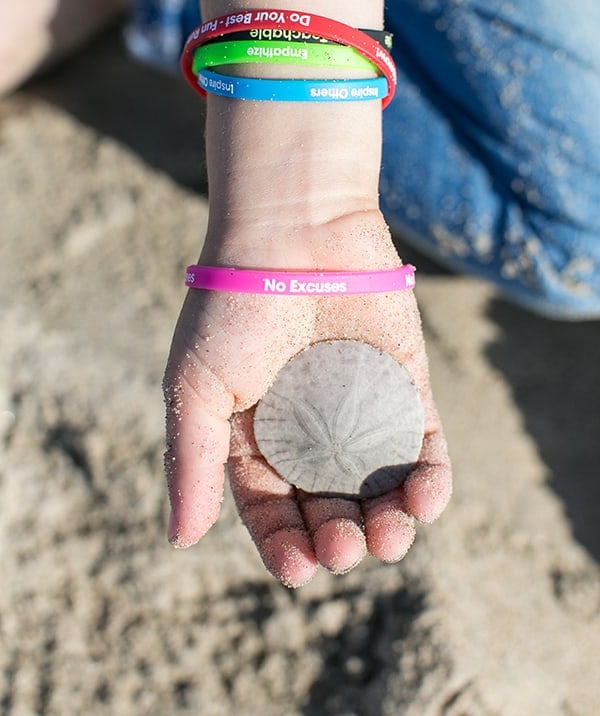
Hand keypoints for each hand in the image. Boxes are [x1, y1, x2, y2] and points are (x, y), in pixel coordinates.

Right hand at [163, 211, 451, 586]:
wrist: (293, 228)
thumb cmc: (234, 306)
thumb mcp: (195, 387)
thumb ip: (189, 463)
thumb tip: (179, 540)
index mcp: (255, 439)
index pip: (271, 512)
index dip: (285, 546)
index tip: (299, 568)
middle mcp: (309, 433)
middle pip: (330, 509)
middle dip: (340, 542)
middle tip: (347, 548)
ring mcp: (359, 413)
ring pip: (380, 490)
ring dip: (390, 525)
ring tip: (389, 538)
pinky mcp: (403, 389)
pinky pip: (423, 447)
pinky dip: (431, 481)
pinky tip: (425, 500)